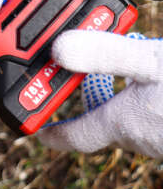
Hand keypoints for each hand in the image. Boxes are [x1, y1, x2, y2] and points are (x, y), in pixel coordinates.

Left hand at [39, 31, 162, 156]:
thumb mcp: (147, 60)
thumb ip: (102, 53)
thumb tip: (57, 50)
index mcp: (124, 123)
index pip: (79, 136)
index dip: (56, 134)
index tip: (38, 133)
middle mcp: (143, 138)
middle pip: (103, 123)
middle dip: (87, 104)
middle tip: (74, 81)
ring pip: (128, 121)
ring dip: (116, 101)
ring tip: (111, 72)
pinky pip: (150, 118)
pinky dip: (140, 101)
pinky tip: (148, 82)